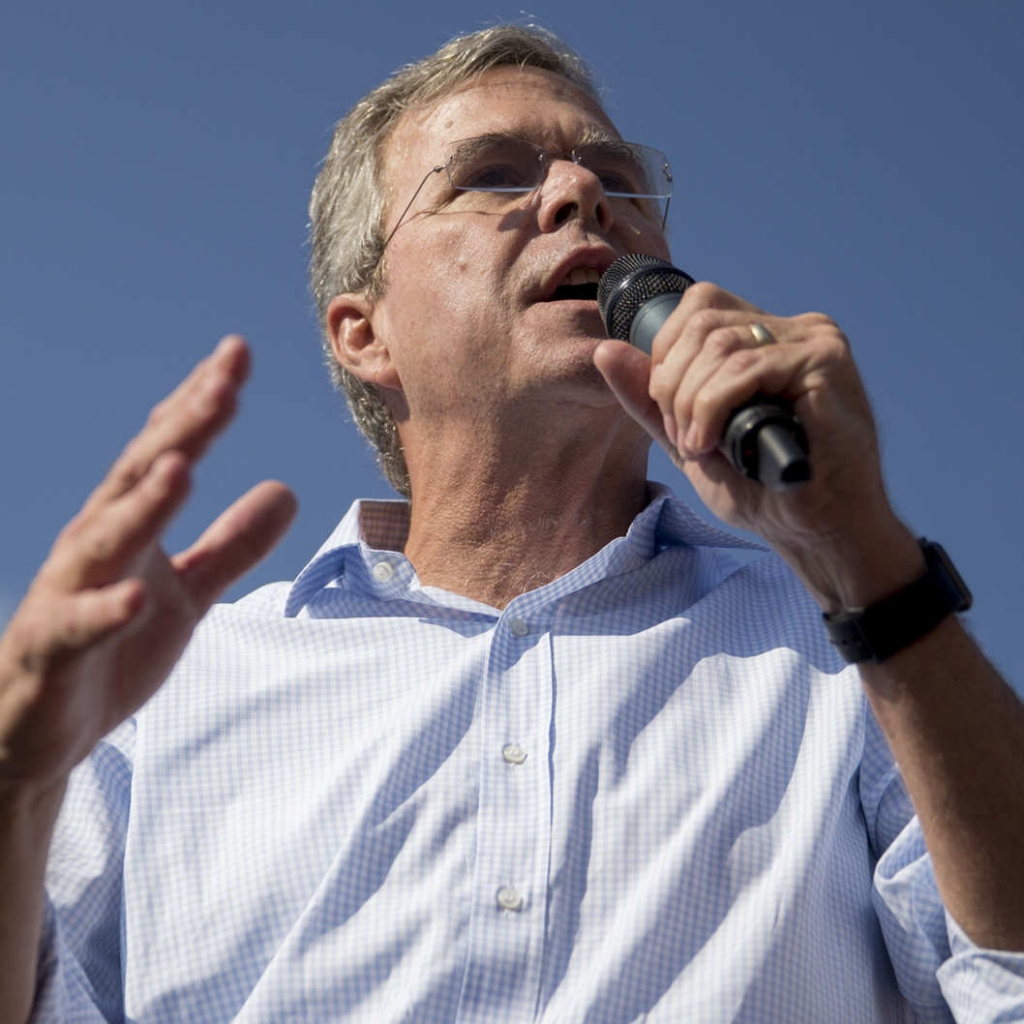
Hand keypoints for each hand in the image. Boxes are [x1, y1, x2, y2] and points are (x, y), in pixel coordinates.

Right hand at [0, 336, 296, 796]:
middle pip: (140, 476)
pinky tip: (141, 596)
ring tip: (184, 466)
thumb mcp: (188, 592)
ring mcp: (71, 593)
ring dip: (145, 503)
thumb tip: (287, 489)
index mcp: (130, 525)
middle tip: (224, 381)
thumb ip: (233, 544)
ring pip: (106, 539)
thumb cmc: (113, 648)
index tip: (237, 354)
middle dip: (182, 428)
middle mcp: (96, 545)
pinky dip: (109, 610)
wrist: (40, 729)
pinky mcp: (54, 648)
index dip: (200, 404)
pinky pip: (80, 627)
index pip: (166, 450)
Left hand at [594, 282, 921, 608]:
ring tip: (699, 446)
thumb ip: (649, 398)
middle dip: (673, 384)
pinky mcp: (826, 362)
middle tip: (683, 438)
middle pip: (702, 320)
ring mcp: (814, 341)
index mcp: (765, 336)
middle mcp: (793, 328)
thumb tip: (604, 350)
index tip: (671, 417)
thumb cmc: (760, 488)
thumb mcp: (688, 438)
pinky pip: (747, 367)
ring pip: (720, 344)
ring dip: (691, 403)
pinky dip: (713, 407)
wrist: (813, 531)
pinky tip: (713, 443)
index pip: (697, 306)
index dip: (666, 356)